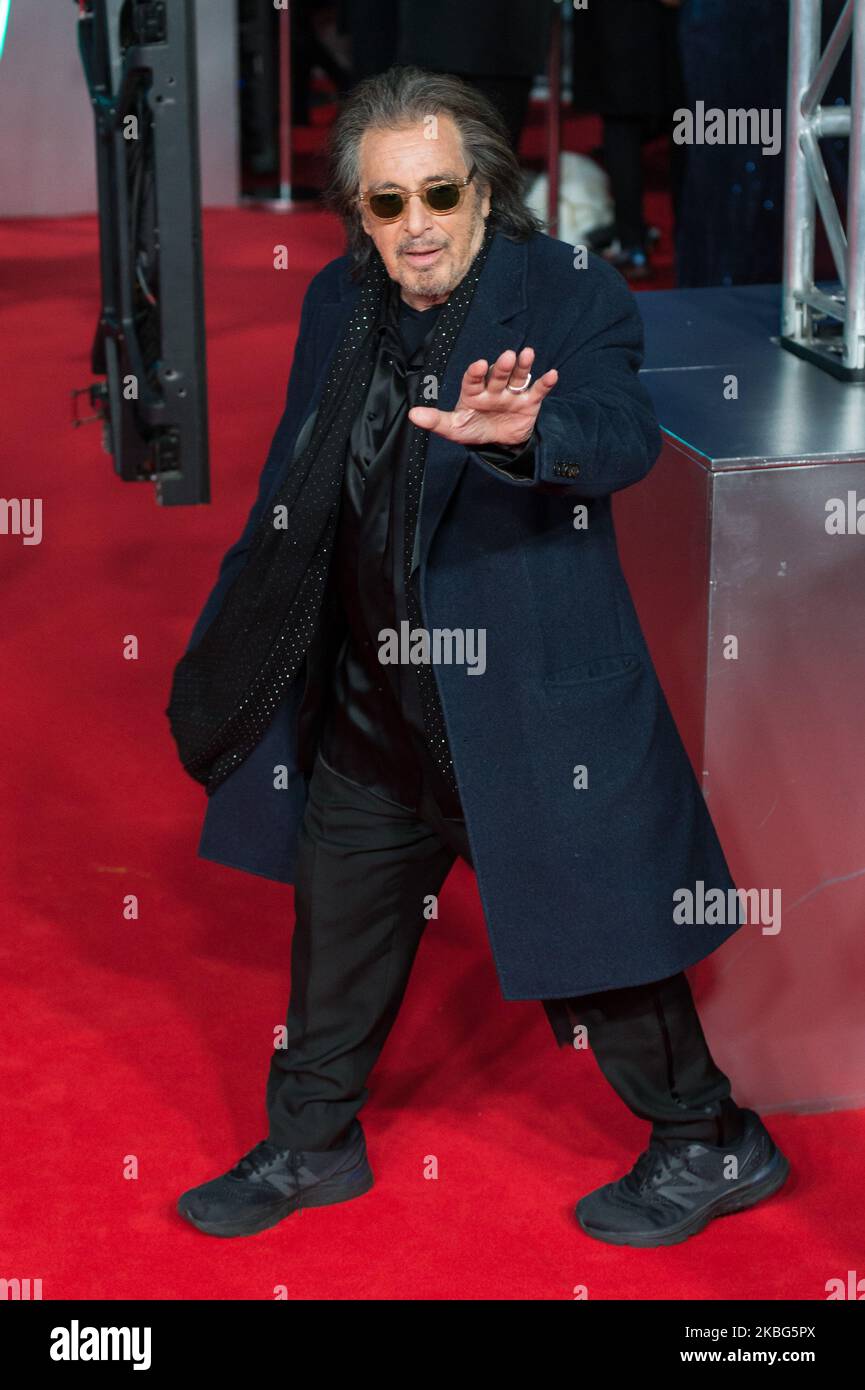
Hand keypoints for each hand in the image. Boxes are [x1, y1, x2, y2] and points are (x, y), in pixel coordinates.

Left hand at [408, 347, 557, 448]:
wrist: (499, 442)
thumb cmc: (473, 428)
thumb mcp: (454, 428)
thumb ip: (435, 421)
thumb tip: (413, 415)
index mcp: (474, 392)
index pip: (473, 379)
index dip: (475, 372)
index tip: (478, 365)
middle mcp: (494, 388)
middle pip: (498, 375)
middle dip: (502, 367)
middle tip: (506, 356)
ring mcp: (512, 393)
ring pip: (518, 377)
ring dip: (523, 366)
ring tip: (527, 354)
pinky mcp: (529, 402)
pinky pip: (538, 390)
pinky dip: (545, 383)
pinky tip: (552, 375)